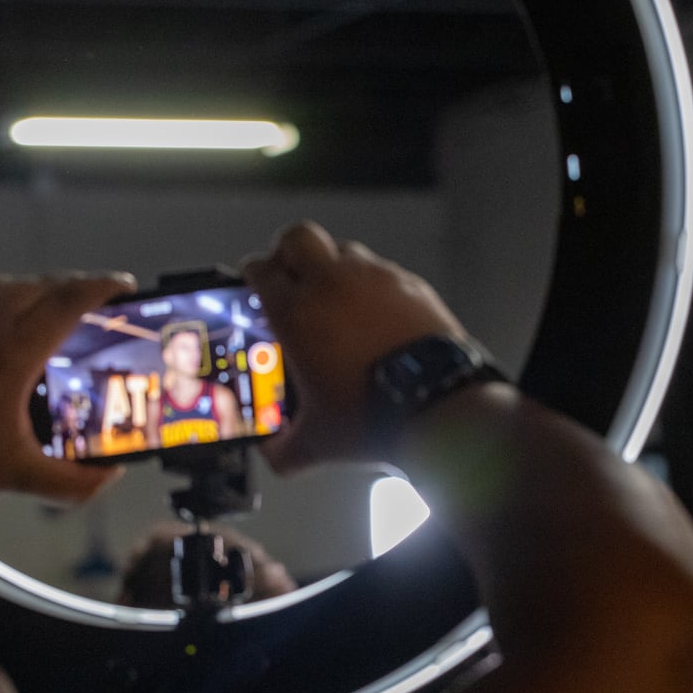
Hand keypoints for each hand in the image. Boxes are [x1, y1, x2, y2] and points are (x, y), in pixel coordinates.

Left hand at [0, 273, 135, 503]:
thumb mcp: (15, 473)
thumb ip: (71, 481)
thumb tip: (110, 477)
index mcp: (12, 351)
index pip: (69, 301)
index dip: (104, 287)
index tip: (126, 287)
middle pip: (45, 285)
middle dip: (78, 289)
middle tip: (101, 306)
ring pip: (12, 284)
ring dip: (42, 291)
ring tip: (58, 311)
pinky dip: (7, 296)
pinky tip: (8, 318)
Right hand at [240, 222, 466, 471]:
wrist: (439, 407)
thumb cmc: (375, 417)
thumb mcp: (318, 442)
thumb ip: (285, 448)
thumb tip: (275, 454)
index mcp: (297, 312)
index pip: (260, 270)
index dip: (252, 273)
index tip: (253, 281)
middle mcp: (334, 284)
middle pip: (298, 238)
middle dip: (289, 252)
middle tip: (290, 275)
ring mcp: (377, 279)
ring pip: (346, 250)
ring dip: (335, 268)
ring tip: (337, 299)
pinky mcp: (413, 286)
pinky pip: (386, 272)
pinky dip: (375, 287)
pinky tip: (378, 315)